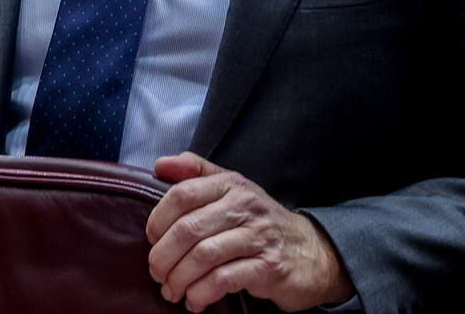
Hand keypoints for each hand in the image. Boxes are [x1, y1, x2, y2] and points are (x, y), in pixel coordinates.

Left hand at [146, 152, 353, 312]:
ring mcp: (259, 236)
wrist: (312, 252)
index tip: (151, 239)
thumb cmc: (260, 223)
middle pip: (189, 228)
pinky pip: (223, 279)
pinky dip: (202, 293)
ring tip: (172, 290)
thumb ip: (196, 174)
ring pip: (203, 256)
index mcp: (232, 184)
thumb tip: (160, 165)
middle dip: (163, 255)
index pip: (183, 194)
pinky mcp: (269, 267)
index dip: (158, 219)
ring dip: (179, 278)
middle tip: (156, 272)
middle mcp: (246, 206)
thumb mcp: (232, 191)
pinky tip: (195, 301)